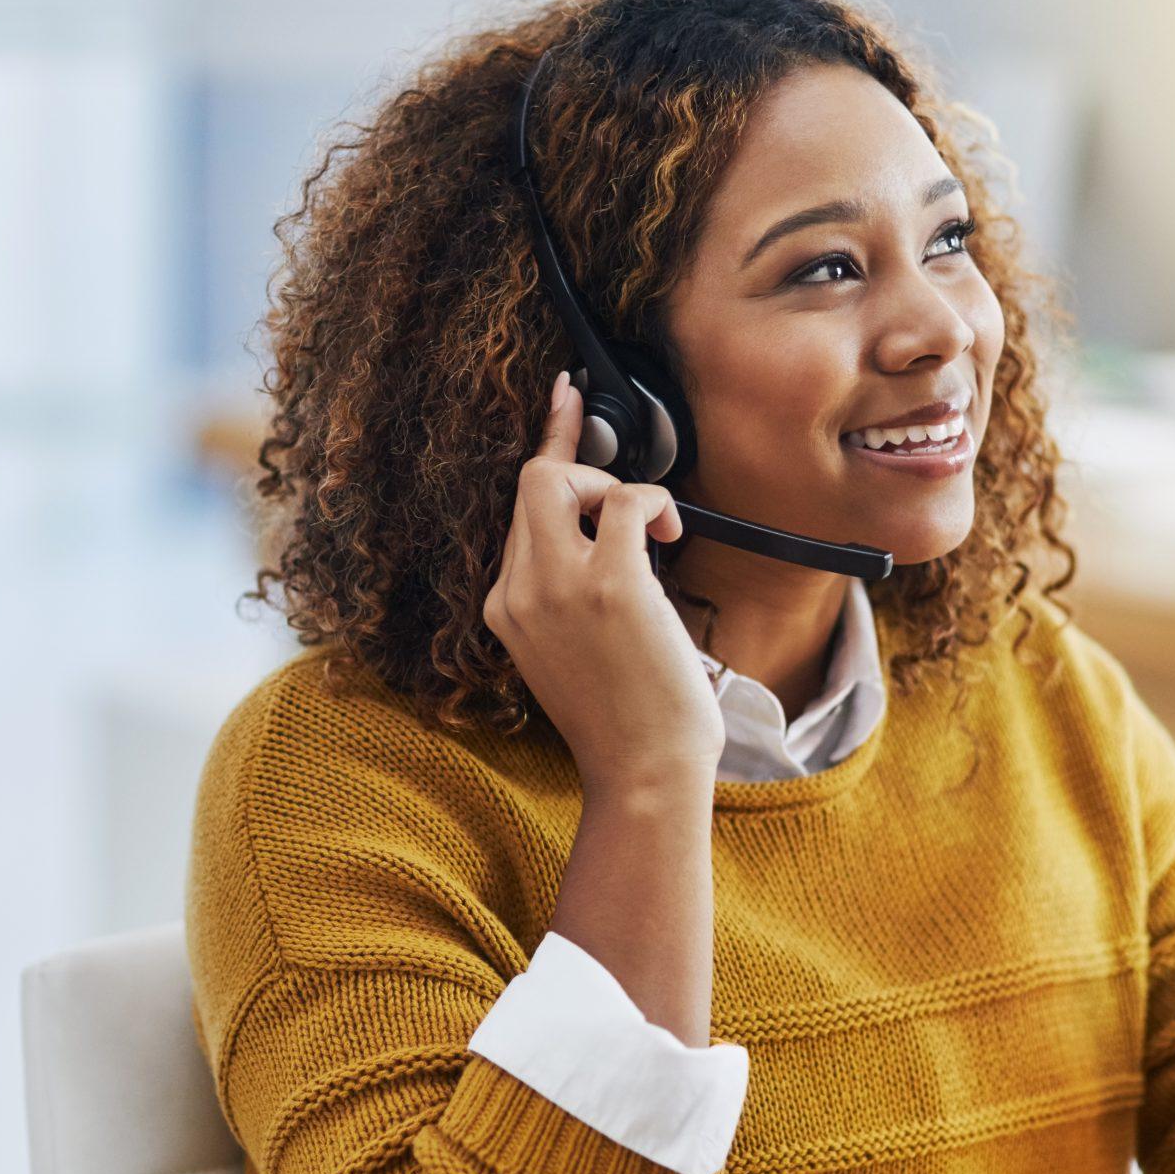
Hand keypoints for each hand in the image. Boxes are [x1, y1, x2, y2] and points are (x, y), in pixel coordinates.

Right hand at [484, 370, 723, 792]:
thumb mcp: (568, 651)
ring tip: (652, 531)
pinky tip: (670, 534)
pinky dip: (652, 502)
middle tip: (621, 483)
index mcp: (505, 607)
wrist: (643, 774)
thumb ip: (564, 593)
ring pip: (561, 478)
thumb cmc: (625, 720)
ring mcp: (557, 586)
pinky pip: (624, 501)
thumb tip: (606, 531)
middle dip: (579, 461)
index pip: (516, 512)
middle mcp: (519, 591)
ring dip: (614, 485)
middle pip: (531, 482)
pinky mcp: (609, 585)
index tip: (563, 399)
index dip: (546, 449)